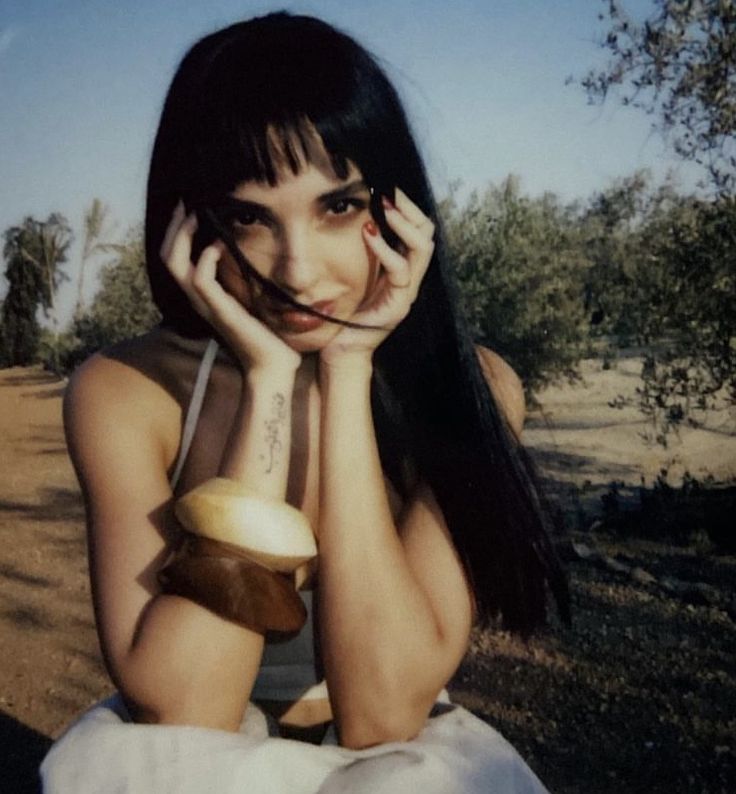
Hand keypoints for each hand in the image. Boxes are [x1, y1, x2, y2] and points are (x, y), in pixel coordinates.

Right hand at [160, 202, 300, 372]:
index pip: (174, 259)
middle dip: (174, 227)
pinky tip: (219, 245)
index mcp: (202, 296)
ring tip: (197, 215)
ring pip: (175, 264)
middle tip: (187, 203)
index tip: (189, 208)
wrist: (272, 364)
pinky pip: (200, 279)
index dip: (176, 233)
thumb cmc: (265, 334)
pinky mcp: (220, 311)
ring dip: (183, 235)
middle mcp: (198, 300)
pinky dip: (206, 258)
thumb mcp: (249, 300)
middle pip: (167, 257)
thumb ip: (241, 279)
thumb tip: (244, 253)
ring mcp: (206, 306)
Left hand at [320, 189, 434, 365]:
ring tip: (384, 208)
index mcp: (401, 272)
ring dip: (403, 224)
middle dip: (412, 210)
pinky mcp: (397, 308)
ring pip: (423, 250)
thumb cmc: (342, 314)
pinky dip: (385, 249)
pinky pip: (400, 271)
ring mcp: (406, 295)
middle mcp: (409, 282)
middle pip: (428, 236)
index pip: (419, 232)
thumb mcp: (354, 276)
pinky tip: (369, 234)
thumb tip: (355, 216)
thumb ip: (361, 253)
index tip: (389, 188)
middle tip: (390, 192)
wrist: (340, 353)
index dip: (409, 208)